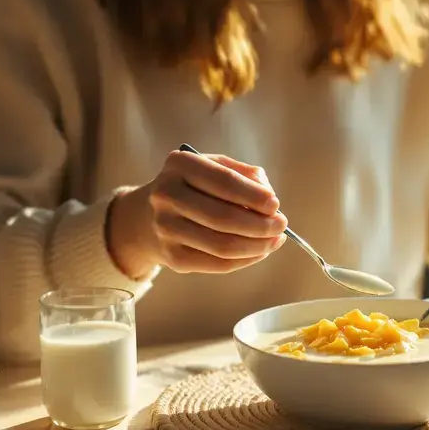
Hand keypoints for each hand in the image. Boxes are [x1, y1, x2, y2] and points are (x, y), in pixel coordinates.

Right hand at [108, 151, 287, 278]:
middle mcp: (167, 195)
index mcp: (179, 165)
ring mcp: (166, 229)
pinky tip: (260, 251)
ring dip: (258, 246)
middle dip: (261, 225)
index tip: (275, 204)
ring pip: (223, 246)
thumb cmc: (192, 187)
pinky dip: (246, 260)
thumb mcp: (213, 167)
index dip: (254, 196)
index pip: (224, 182)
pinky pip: (218, 264)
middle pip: (224, 218)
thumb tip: (269, 197)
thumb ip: (244, 174)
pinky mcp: (173, 258)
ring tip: (275, 240)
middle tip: (281, 225)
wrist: (147, 216)